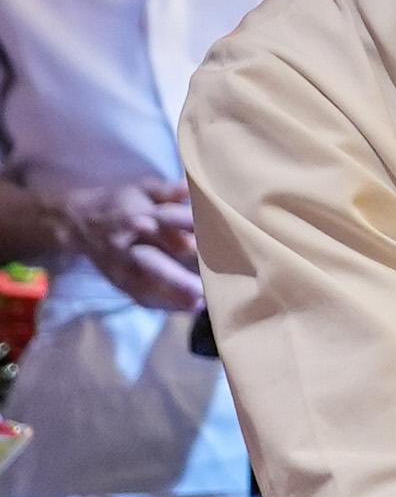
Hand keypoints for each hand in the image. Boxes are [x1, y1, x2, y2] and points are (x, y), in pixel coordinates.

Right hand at [55, 179, 201, 313]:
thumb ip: (170, 192)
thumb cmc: (120, 202)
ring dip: (174, 297)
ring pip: (147, 286)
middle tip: (204, 289)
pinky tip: (190, 307)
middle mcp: (129, 244)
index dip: (192, 233)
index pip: (168, 224)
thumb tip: (192, 189)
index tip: (218, 239)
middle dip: (177, 278)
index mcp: (139, 216)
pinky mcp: (118, 281)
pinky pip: (140, 297)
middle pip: (153, 262)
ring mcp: (122, 266)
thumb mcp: (143, 189)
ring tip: (202, 304)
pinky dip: (165, 305)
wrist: (77, 222)